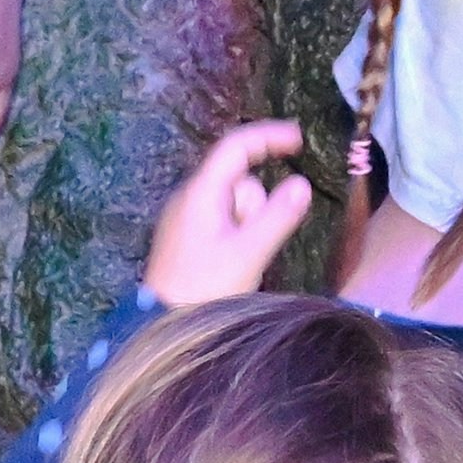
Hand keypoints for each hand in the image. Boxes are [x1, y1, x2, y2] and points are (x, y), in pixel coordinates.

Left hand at [140, 119, 317, 305]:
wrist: (160, 325)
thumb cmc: (203, 289)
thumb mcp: (248, 253)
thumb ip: (278, 217)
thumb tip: (302, 184)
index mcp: (200, 192)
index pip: (236, 146)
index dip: (269, 137)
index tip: (300, 140)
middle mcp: (189, 196)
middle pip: (239, 179)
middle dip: (257, 205)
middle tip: (252, 243)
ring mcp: (186, 217)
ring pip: (234, 203)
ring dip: (248, 223)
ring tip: (238, 260)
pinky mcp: (187, 236)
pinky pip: (224, 220)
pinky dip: (238, 233)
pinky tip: (232, 263)